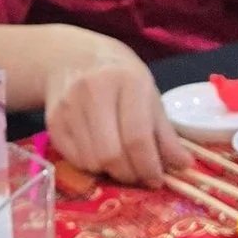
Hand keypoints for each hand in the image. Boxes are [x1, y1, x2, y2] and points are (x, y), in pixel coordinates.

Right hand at [45, 52, 187, 185]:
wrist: (73, 57)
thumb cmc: (119, 77)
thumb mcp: (148, 95)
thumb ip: (165, 132)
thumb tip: (184, 165)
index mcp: (127, 81)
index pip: (137, 136)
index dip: (148, 166)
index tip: (156, 179)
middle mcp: (94, 90)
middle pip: (111, 154)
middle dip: (129, 174)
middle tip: (139, 176)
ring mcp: (69, 106)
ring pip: (91, 161)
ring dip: (110, 172)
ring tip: (121, 163)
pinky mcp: (52, 121)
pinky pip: (75, 160)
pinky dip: (91, 166)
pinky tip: (100, 153)